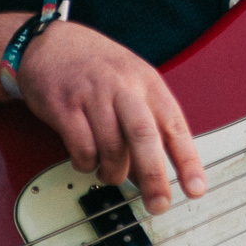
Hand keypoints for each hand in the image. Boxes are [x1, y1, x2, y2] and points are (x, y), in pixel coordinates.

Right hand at [13, 21, 208, 214]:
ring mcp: (92, 95)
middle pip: (144, 136)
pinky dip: (86, 164)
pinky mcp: (64, 106)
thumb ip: (146, 125)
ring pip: (112, 147)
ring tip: (111, 175)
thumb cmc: (96, 66)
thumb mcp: (132, 83)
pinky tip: (87, 161)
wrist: (50, 42)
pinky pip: (81, 147)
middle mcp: (123, 86)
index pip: (175, 124)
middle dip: (154, 176)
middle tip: (158, 203)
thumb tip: (151, 174)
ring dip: (113, 173)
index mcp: (147, 81)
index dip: (188, 160)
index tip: (196, 188)